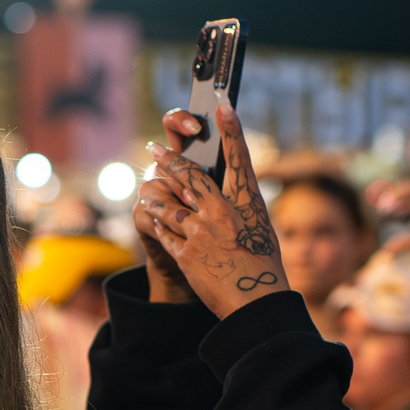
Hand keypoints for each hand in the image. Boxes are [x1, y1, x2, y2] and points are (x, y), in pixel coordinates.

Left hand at [133, 94, 290, 318]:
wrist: (255, 303)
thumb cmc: (262, 264)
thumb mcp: (259, 228)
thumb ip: (238, 206)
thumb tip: (222, 189)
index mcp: (248, 204)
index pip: (240, 159)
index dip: (232, 131)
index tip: (224, 106)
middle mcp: (224, 214)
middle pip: (190, 177)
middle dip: (170, 160)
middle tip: (154, 149)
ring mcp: (202, 234)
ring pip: (168, 205)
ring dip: (156, 196)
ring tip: (147, 189)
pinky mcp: (187, 254)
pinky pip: (166, 232)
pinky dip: (160, 225)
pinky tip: (156, 220)